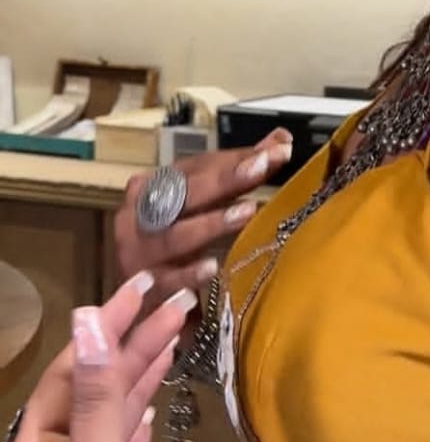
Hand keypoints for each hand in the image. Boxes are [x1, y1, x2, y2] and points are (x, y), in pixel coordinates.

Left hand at [0, 272, 195, 441]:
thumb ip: (94, 401)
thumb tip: (87, 322)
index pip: (70, 373)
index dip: (106, 327)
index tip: (146, 288)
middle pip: (93, 393)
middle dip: (134, 346)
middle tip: (181, 302)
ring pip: (111, 421)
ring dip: (142, 377)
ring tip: (177, 337)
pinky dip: (138, 428)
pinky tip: (152, 413)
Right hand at [114, 129, 292, 300]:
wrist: (136, 301)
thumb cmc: (177, 242)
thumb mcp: (205, 204)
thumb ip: (240, 172)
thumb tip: (281, 140)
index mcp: (153, 187)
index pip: (198, 167)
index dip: (237, 158)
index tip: (278, 149)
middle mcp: (139, 216)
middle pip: (184, 193)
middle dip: (225, 179)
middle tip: (262, 166)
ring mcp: (139, 254)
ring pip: (173, 235)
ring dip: (210, 223)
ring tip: (247, 211)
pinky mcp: (145, 292)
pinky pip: (167, 282)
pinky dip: (188, 275)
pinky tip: (213, 268)